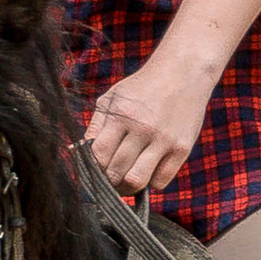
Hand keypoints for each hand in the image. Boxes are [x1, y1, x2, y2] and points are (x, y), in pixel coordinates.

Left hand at [84, 48, 211, 195]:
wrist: (183, 71)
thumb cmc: (142, 88)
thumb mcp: (113, 98)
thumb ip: (96, 126)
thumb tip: (77, 152)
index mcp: (121, 115)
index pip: (99, 155)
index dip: (94, 169)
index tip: (96, 170)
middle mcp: (142, 128)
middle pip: (116, 172)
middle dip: (109, 181)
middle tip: (111, 178)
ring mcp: (163, 140)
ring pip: (137, 181)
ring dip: (128, 187)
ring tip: (127, 180)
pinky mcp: (182, 148)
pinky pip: (161, 181)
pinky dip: (152, 182)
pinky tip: (149, 170)